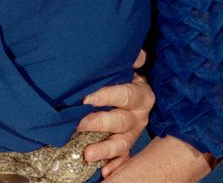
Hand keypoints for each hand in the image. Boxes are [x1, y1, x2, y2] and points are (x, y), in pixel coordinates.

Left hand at [78, 51, 153, 177]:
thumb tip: (136, 53)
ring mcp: (133, 133)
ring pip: (121, 143)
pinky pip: (123, 158)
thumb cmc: (129, 74)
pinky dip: (115, 166)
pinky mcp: (127, 144)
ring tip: (88, 154)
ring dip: (105, 150)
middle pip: (120, 122)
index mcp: (141, 95)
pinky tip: (104, 173)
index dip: (107, 96)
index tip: (87, 98)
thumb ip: (135, 59)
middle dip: (99, 124)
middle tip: (80, 125)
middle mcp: (138, 116)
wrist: (142, 88)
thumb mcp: (133, 64)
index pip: (124, 95)